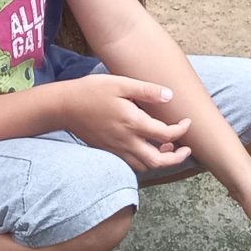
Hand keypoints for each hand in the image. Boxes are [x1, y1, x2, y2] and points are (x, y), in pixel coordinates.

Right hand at [55, 75, 191, 171]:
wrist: (63, 106)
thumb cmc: (92, 91)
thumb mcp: (121, 83)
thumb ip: (147, 91)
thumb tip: (170, 96)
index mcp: (133, 123)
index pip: (166, 134)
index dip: (181, 131)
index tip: (186, 122)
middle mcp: (126, 141)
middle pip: (158, 161)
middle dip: (176, 158)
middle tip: (185, 149)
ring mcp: (116, 149)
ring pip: (144, 166)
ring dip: (160, 161)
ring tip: (166, 148)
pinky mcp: (108, 151)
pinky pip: (131, 164)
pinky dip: (144, 161)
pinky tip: (146, 147)